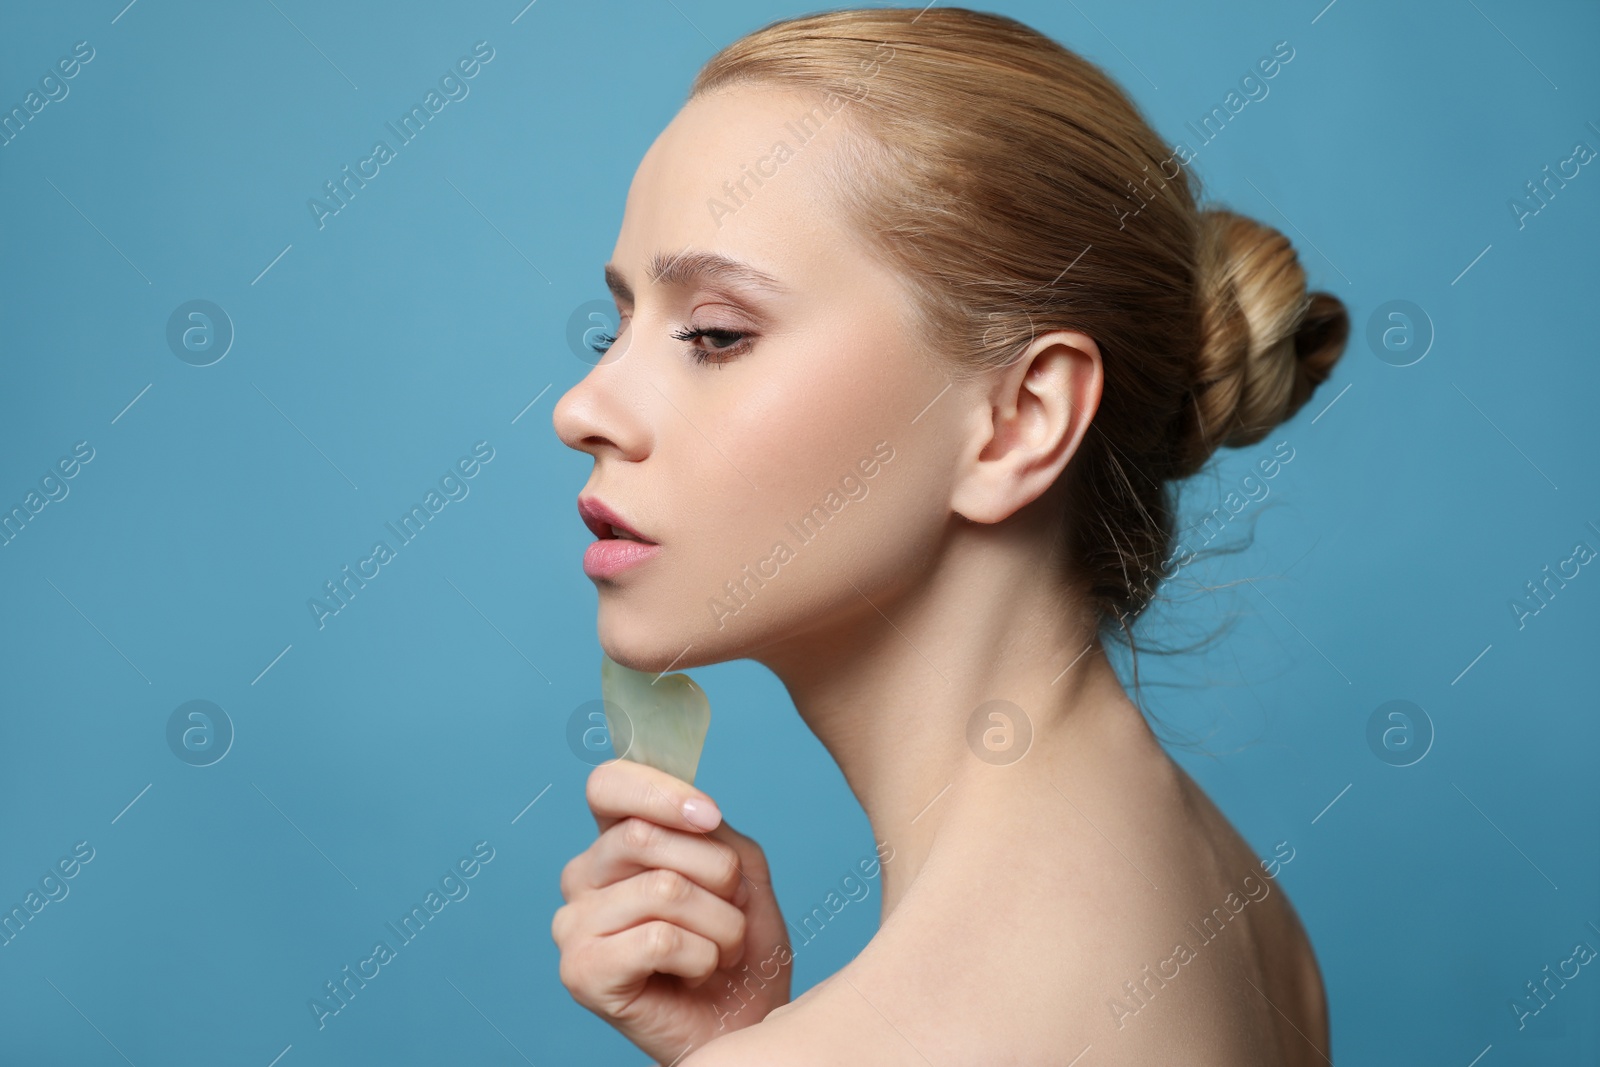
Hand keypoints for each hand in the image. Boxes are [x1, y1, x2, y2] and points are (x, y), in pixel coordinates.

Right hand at [553, 759, 792, 1063]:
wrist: (743, 1020)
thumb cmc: (739, 947)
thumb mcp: (740, 868)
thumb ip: (711, 830)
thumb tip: (693, 810)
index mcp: (614, 841)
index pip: (608, 783)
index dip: (660, 791)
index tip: (710, 817)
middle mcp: (582, 876)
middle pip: (646, 836)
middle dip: (716, 872)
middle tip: (733, 908)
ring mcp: (573, 924)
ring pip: (664, 889)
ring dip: (720, 923)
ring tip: (722, 949)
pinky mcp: (580, 971)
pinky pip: (659, 938)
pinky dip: (701, 956)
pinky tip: (697, 973)